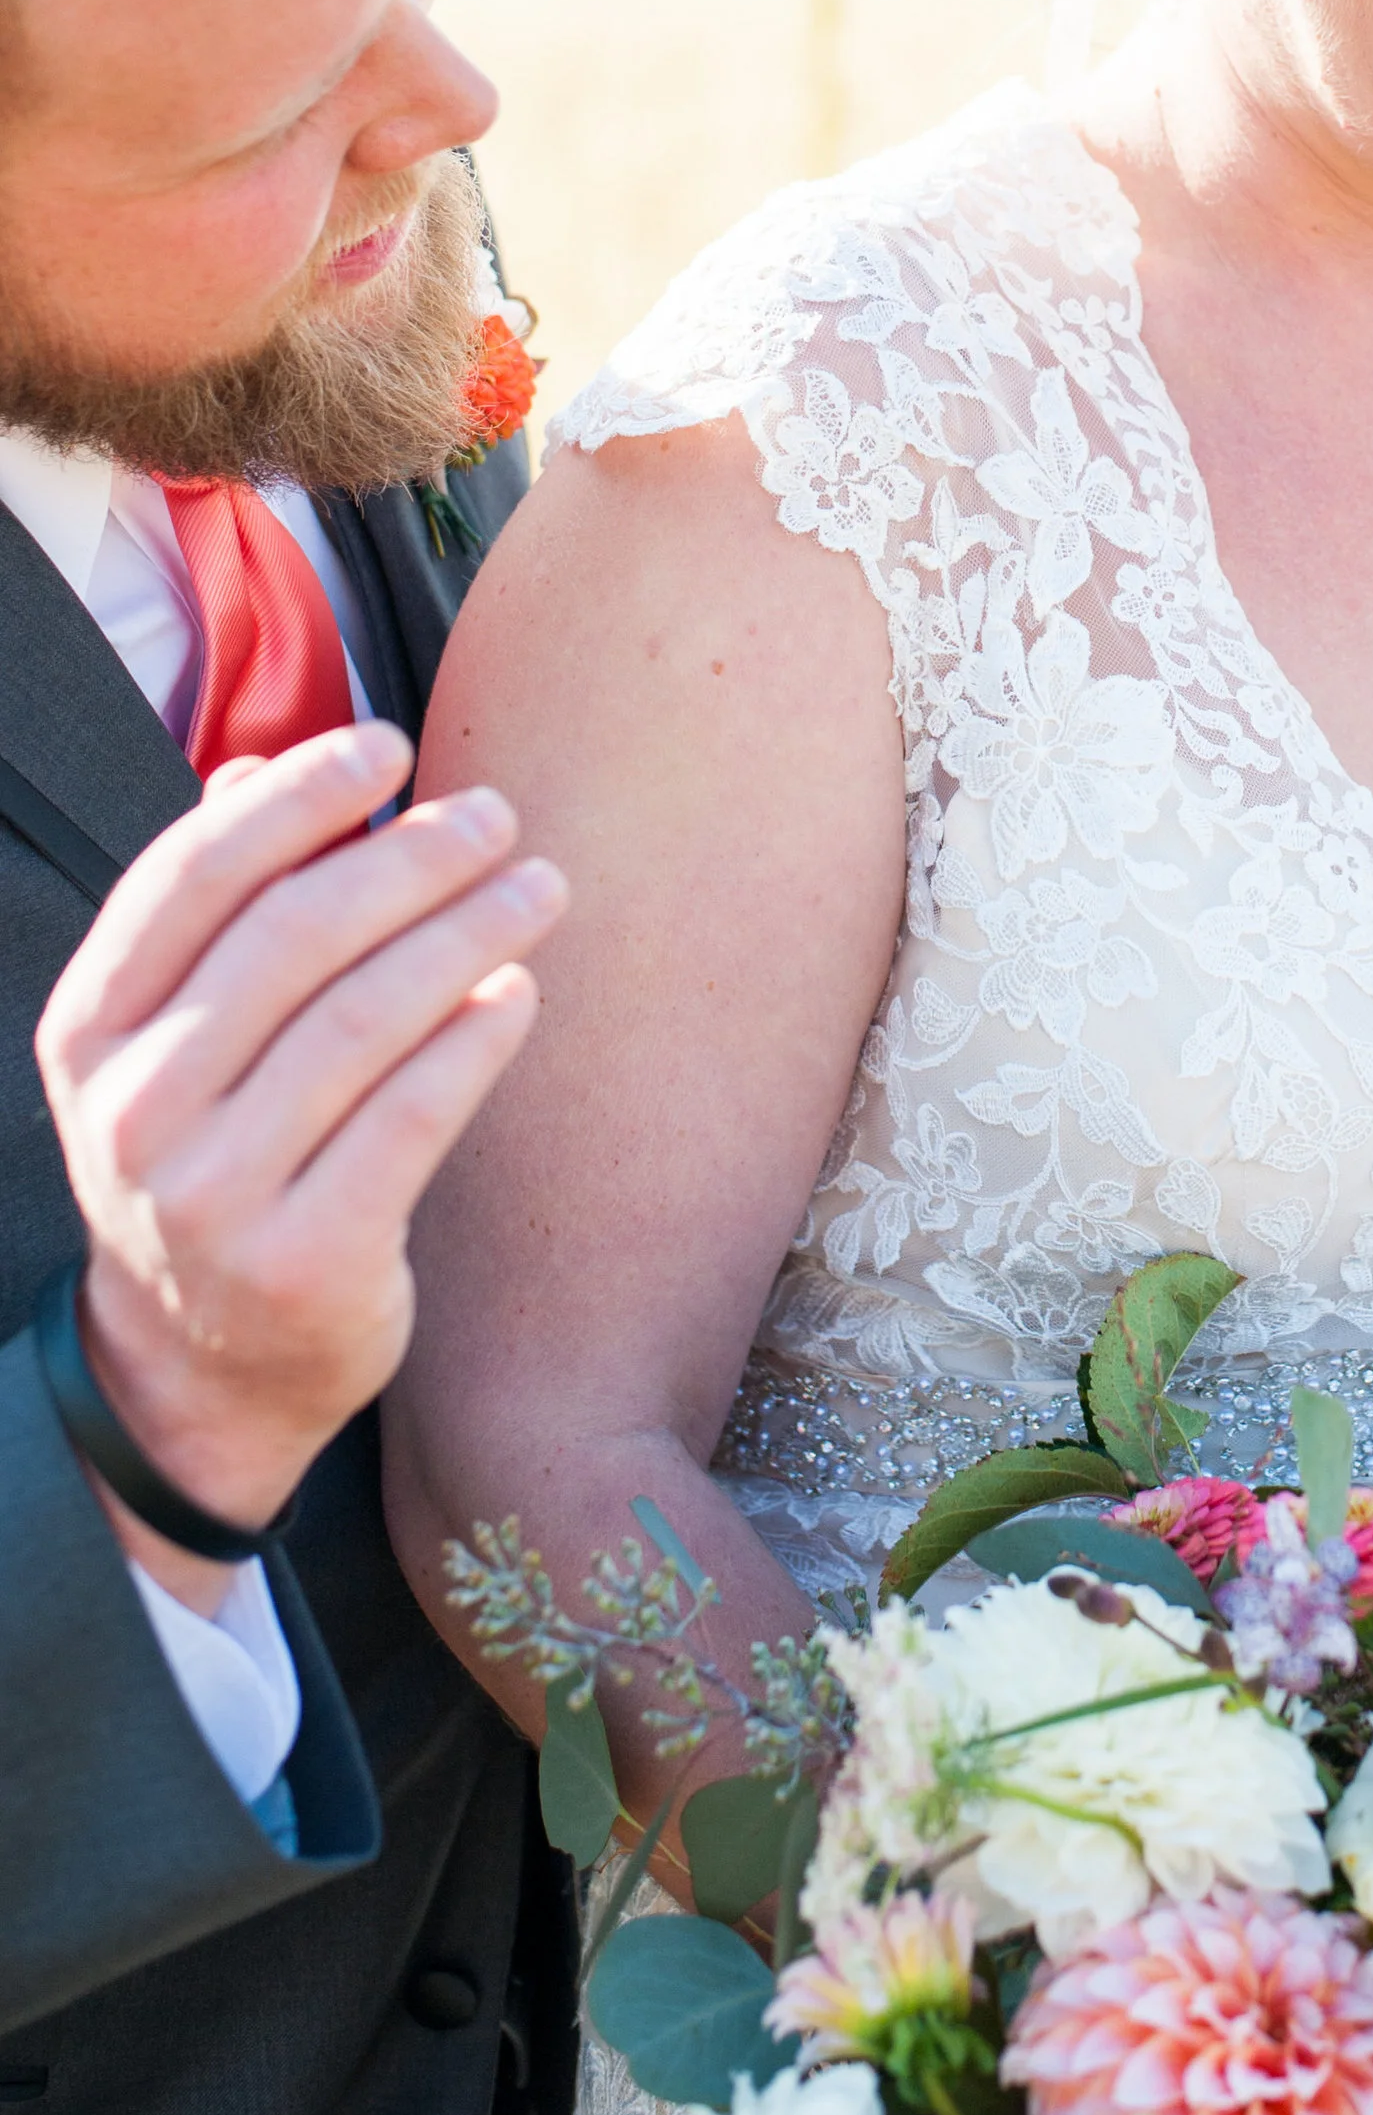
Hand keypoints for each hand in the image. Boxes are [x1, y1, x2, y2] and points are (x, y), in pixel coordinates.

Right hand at [34, 721, 563, 1606]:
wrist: (197, 1370)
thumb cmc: (209, 1157)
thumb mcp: (169, 1042)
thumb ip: (210, 912)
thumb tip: (256, 769)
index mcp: (91, 1031)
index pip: (192, 877)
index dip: (299, 797)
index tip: (389, 744)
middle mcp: (134, 1110)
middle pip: (292, 938)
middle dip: (410, 857)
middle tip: (498, 816)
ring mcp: (211, 1195)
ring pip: (363, 1020)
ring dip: (467, 934)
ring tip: (540, 889)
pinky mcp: (303, 1262)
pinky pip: (410, 1119)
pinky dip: (474, 1043)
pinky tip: (519, 993)